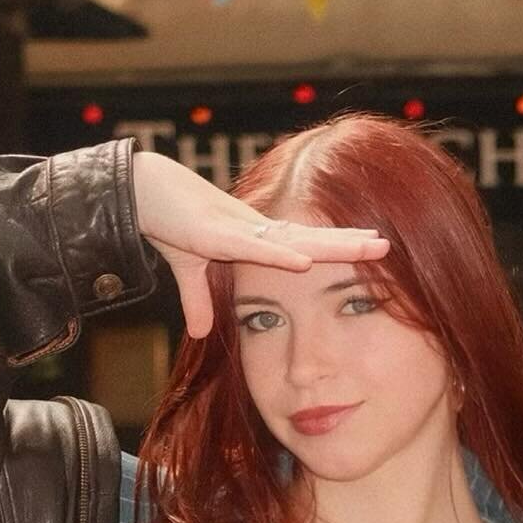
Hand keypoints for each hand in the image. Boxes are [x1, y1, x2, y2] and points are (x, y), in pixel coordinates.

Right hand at [132, 150, 389, 337]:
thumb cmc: (165, 220)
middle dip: (350, 244)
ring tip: (368, 247)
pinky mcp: (213, 234)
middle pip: (312, 240)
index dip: (338, 247)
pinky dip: (278, 256)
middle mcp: (254, 230)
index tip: (373, 249)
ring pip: (294, 240)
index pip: (307, 244)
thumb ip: (197, 300)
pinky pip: (252, 248)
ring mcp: (237, 230)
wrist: (133, 191)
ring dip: (330, 246)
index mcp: (253, 237)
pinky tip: (305, 262)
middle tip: (389, 246)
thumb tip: (200, 331)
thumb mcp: (187, 269)